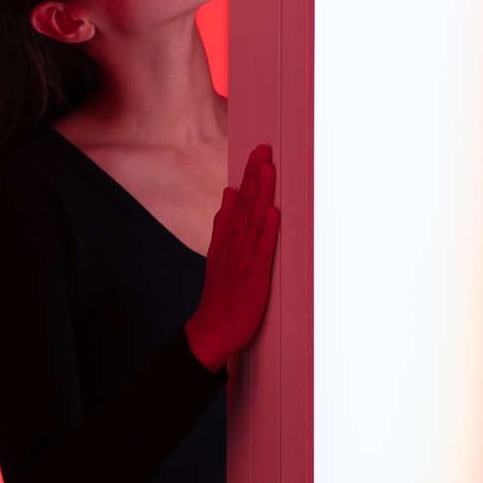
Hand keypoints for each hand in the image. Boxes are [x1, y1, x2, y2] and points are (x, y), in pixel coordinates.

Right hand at [185, 145, 279, 372]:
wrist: (210, 331)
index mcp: (226, 240)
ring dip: (261, 194)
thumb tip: (228, 195)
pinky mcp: (254, 279)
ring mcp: (243, 261)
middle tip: (264, 150)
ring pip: (253, 221)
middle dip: (255, 176)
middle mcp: (234, 246)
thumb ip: (223, 225)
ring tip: (267, 170)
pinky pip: (261, 251)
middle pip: (245, 205)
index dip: (246, 176)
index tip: (255, 153)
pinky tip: (272, 213)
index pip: (237, 202)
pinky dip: (266, 232)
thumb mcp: (217, 254)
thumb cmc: (220, 295)